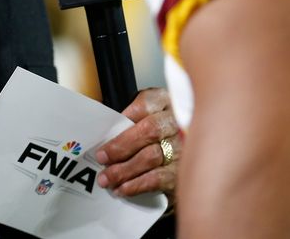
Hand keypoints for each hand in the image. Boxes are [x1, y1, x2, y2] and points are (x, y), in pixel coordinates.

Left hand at [95, 87, 179, 201]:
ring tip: (107, 178)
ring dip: (124, 170)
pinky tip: (123, 188)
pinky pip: (158, 178)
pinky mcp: (183, 171)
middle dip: (121, 146)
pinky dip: (137, 184)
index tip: (107, 131)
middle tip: (102, 157)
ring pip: (151, 157)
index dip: (125, 118)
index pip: (146, 105)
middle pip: (149, 130)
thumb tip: (105, 138)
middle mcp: (178, 121)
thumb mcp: (145, 118)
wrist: (187, 158)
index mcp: (166, 102)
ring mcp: (184, 147)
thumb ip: (129, 123)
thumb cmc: (157, 136)